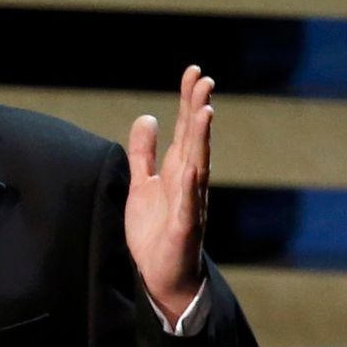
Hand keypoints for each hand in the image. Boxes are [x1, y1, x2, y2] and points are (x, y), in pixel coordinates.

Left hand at [125, 65, 213, 322]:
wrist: (164, 275)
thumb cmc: (156, 231)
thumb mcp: (142, 185)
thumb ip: (143, 154)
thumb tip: (147, 117)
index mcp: (178, 170)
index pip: (185, 129)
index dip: (188, 100)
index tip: (194, 71)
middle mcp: (189, 182)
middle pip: (195, 139)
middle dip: (198, 109)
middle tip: (204, 78)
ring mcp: (190, 203)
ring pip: (198, 165)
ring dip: (201, 139)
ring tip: (204, 111)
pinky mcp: (184, 227)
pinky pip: (189, 205)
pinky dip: (191, 187)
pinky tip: (193, 168)